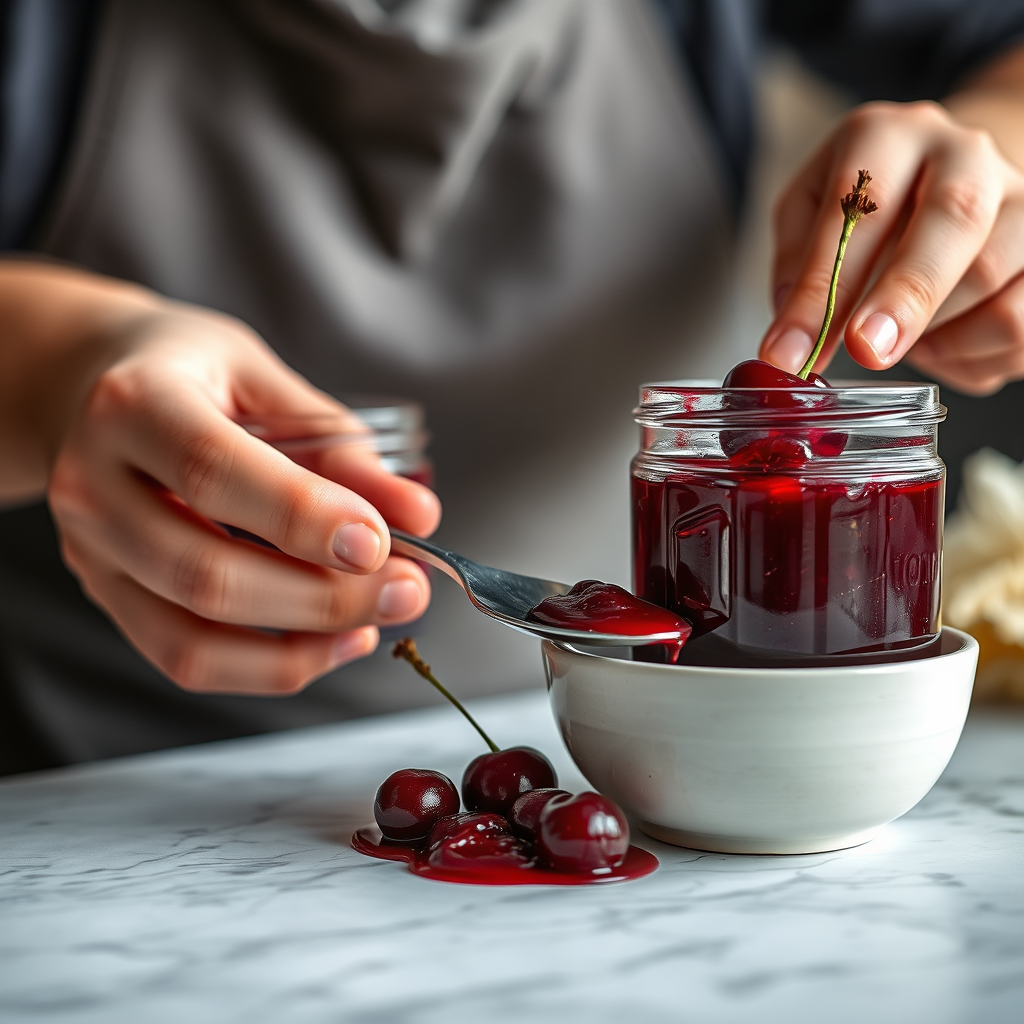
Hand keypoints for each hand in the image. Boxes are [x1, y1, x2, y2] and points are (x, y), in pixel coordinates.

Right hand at [31, 275, 440, 694]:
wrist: (87, 387)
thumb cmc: (189, 374)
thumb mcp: (267, 381)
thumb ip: (340, 447)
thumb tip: (418, 515)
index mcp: (132, 404)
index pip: (214, 471)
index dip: (302, 516)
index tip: (380, 543)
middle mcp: (92, 484)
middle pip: (204, 572)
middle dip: (323, 598)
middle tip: (407, 590)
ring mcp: (91, 552)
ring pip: (192, 637)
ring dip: (303, 645)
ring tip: (377, 620)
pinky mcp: (108, 596)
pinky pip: (186, 659)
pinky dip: (270, 666)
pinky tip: (331, 639)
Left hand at [760, 99, 1023, 394]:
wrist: (951, 178)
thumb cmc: (870, 204)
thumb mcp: (810, 213)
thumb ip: (795, 268)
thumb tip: (796, 335)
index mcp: (890, 138)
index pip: (855, 210)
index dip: (820, 290)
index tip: (789, 350)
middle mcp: (967, 155)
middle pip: (955, 219)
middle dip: (906, 297)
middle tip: (867, 351)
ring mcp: (1023, 199)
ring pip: (994, 277)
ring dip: (937, 333)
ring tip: (901, 343)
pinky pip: (1022, 321)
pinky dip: (973, 353)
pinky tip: (941, 346)